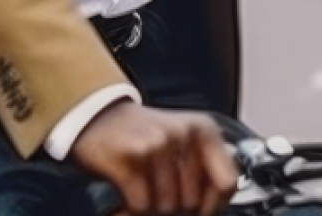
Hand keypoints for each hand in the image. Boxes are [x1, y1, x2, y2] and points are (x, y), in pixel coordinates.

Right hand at [69, 102, 236, 215]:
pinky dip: (129, 211)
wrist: (95, 115)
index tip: (197, 212)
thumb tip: (209, 211)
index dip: (212, 207)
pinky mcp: (130, 158)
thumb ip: (201, 171)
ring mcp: (157, 144)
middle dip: (173, 210)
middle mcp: (183, 134)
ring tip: (138, 193)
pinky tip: (122, 201)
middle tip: (154, 197)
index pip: (226, 183)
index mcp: (203, 130)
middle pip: (193, 202)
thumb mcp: (180, 143)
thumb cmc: (140, 136)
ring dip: (149, 209)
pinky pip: (141, 205)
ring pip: (166, 207)